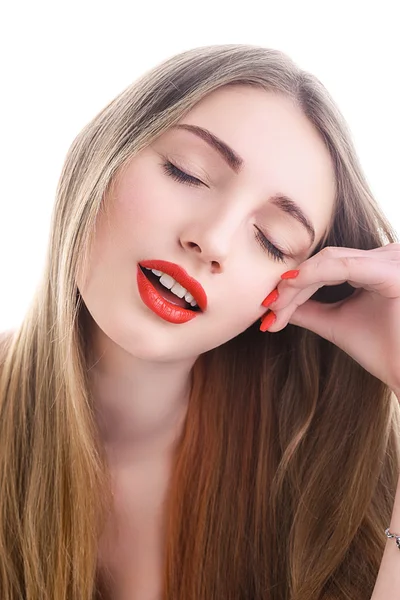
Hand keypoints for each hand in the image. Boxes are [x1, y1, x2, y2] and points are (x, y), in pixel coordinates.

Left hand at [260, 244, 399, 395]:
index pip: (326, 266)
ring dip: (297, 283)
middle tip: (268, 309)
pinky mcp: (391, 271)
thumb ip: (308, 309)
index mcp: (379, 265)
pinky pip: (342, 266)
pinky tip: (290, 288)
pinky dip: (311, 276)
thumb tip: (274, 304)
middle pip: (323, 261)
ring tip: (275, 307)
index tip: (269, 308)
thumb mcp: (337, 323)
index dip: (294, 284)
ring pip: (327, 261)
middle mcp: (388, 255)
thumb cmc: (385, 351)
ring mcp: (392, 259)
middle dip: (291, 285)